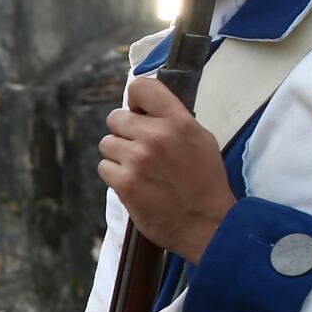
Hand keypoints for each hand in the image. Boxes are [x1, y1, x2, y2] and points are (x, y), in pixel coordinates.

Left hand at [100, 77, 233, 261]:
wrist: (208, 224)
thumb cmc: (206, 183)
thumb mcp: (201, 140)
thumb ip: (173, 121)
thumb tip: (145, 109)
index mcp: (179, 121)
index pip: (142, 87)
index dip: (135, 99)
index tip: (138, 112)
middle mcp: (156, 136)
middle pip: (115, 118)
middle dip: (124, 133)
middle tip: (140, 149)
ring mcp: (138, 159)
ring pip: (106, 144)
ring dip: (118, 156)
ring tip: (140, 170)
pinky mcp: (124, 182)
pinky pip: (104, 167)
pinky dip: (115, 175)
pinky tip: (135, 184)